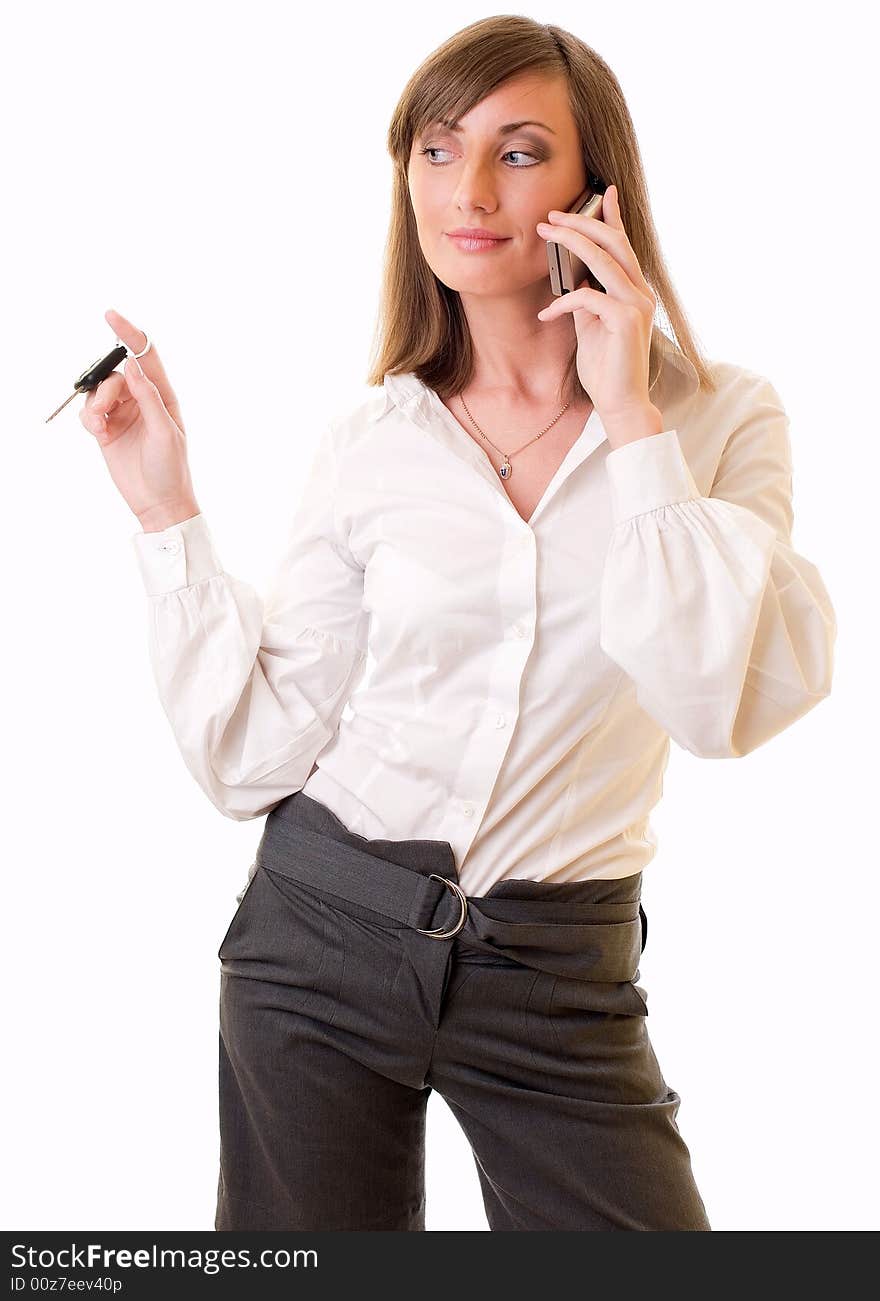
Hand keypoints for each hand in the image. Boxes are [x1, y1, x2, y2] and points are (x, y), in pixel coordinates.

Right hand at [79, 309, 198, 524]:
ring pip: (99, 392)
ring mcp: (123, 413)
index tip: (110, 316)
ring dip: (95, 405)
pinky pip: (89, 411)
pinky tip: (99, 434)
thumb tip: (134, 366)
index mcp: (163, 395)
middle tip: (103, 410)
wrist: (157, 502)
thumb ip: (149, 397)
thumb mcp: (164, 432)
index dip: (129, 334)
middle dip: (105, 387)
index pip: (146, 355)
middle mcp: (143, 400)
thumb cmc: (170, 468)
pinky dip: (89, 419)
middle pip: (115, 374)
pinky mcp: (107, 429)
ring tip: (101, 428)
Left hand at [535, 185, 660, 440]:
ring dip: (571, 243)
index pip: (624, 245)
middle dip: (582, 223)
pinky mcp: (626, 321)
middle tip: (552, 215)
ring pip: (604, 260)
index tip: (601, 193)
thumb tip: (574, 278)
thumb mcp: (591, 325)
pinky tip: (546, 313)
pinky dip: (563, 302)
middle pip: (614, 243)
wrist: (620, 402)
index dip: (613, 216)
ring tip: (546, 233)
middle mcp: (641, 293)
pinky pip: (588, 297)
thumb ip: (588, 299)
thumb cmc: (605, 367)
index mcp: (635, 291)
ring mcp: (637, 305)